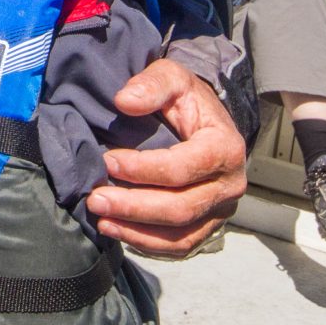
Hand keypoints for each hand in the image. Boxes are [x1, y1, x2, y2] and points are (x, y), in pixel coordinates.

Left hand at [85, 58, 245, 256]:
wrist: (206, 122)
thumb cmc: (187, 100)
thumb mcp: (173, 78)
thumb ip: (152, 84)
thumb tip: (124, 101)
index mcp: (225, 148)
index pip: (182, 168)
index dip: (143, 169)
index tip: (108, 162)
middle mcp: (230, 185)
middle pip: (181, 208)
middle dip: (134, 207)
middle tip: (96, 199)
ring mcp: (221, 211)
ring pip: (181, 235)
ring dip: (137, 231)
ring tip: (101, 220)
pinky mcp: (208, 226)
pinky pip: (181, 246)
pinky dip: (148, 243)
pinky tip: (118, 231)